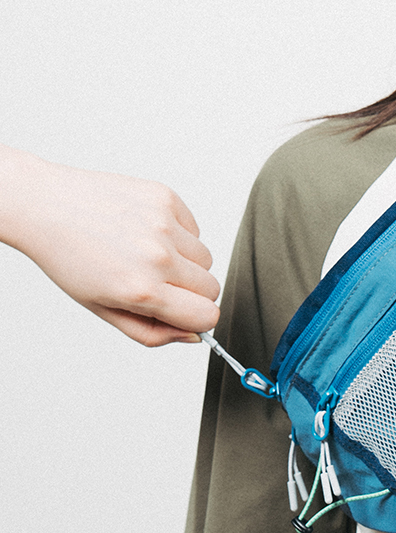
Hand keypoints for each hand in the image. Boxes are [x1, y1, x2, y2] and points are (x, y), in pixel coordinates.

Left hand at [0, 144, 219, 344]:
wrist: (46, 206)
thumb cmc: (68, 256)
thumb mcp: (102, 309)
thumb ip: (151, 332)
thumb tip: (191, 334)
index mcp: (141, 289)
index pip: (207, 316)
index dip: (197, 319)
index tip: (182, 312)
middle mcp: (158, 256)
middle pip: (212, 287)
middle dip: (191, 291)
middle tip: (158, 282)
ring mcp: (164, 224)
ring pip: (206, 257)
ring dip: (185, 261)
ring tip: (147, 253)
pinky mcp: (166, 197)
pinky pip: (194, 227)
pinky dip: (178, 234)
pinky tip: (145, 231)